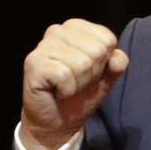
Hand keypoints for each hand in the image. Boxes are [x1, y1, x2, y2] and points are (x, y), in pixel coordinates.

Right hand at [19, 19, 128, 149]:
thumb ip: (116, 65)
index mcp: (76, 28)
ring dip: (79, 84)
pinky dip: (66, 90)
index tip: (89, 73)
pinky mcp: (33, 62)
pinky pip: (65, 75)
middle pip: (97, 51)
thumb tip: (117, 60)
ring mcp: (43, 46)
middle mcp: (57, 31)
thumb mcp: (106, 78)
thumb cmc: (79, 95)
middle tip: (76, 82)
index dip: (104, 63)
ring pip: (82, 64)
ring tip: (66, 86)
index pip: (108, 39)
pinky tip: (57, 91)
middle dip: (92, 74)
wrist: (57, 122)